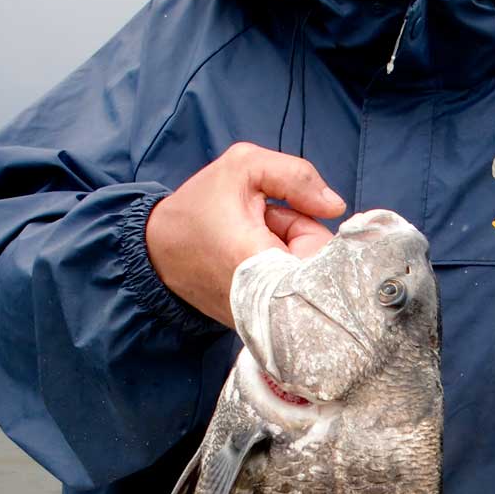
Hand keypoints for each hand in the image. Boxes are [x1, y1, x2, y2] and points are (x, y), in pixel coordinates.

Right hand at [145, 143, 345, 325]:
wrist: (159, 252)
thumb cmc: (199, 208)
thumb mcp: (243, 167)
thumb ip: (296, 177)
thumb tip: (335, 206)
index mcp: (260, 262)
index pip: (326, 254)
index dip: (315, 226)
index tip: (290, 212)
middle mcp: (266, 302)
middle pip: (322, 268)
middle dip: (303, 237)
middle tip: (267, 223)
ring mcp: (266, 319)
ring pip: (309, 282)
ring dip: (293, 255)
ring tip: (257, 240)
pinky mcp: (264, 326)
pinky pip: (294, 295)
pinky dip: (284, 274)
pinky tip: (257, 260)